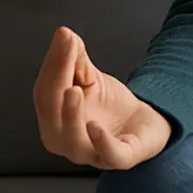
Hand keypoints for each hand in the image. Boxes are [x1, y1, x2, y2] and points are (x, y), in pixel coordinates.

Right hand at [33, 26, 170, 169]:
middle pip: (54, 116)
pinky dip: (101, 142)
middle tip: (66, 55)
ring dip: (71, 116)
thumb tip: (64, 34)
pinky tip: (94, 126)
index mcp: (54, 122)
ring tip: (74, 91)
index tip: (64, 38)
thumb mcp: (92, 79)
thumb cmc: (110, 105)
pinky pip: (108, 155)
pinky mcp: (122, 158)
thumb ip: (76, 61)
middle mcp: (67, 142)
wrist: (146, 123)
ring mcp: (93, 154)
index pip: (46, 94)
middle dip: (57, 85)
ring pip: (74, 142)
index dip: (53, 66)